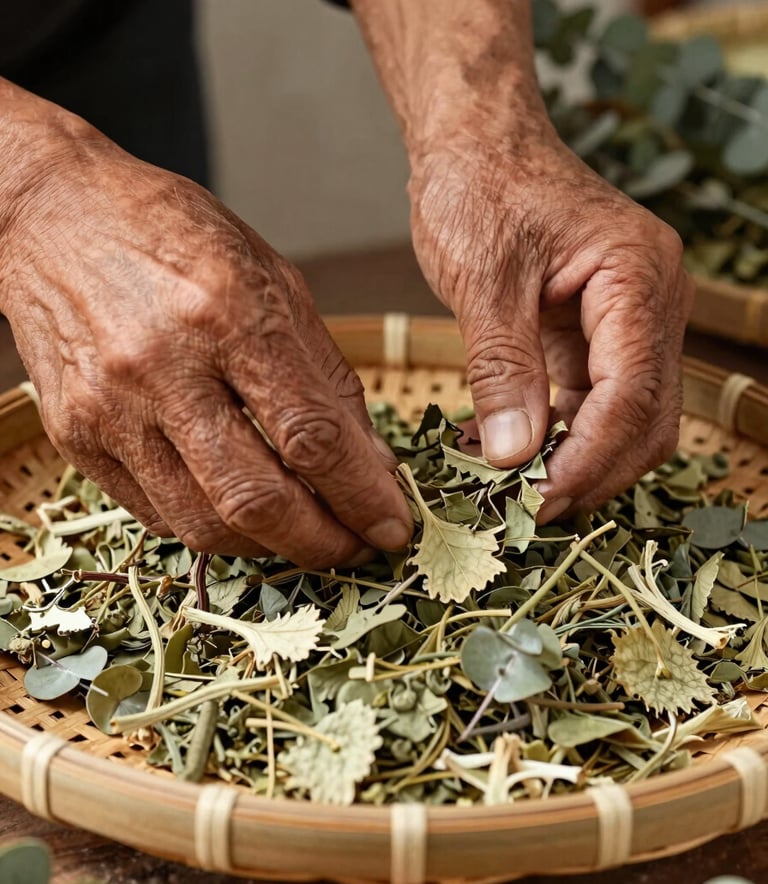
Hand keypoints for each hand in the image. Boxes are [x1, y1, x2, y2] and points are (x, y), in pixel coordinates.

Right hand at [1, 118, 411, 564]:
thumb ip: (326, 377)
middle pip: (256, 498)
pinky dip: (212, 525)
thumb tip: (372, 463)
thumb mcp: (274, 280)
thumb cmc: (175, 236)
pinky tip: (241, 509)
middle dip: (321, 543)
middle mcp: (161, 368)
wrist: (56, 217)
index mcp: (227, 313)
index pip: (312, 436)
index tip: (392, 526)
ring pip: (203, 523)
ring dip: (269, 545)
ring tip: (304, 532)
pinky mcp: (75, 436)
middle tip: (355, 548)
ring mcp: (110, 409)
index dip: (363, 496)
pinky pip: (156, 514)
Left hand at [408, 132, 694, 519]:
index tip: (537, 500)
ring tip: (509, 488)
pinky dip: (554, 434)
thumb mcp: (484, 279)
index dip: (588, 459)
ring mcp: (626, 320)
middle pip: (644, 417)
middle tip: (526, 509)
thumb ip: (502, 368)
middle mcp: (649, 303)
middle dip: (589, 470)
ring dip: (572, 459)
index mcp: (637, 278)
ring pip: (621, 417)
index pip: (633, 394)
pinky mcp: (594, 332)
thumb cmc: (481, 185)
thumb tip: (514, 455)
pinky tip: (506, 450)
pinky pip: (589, 400)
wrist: (476, 143)